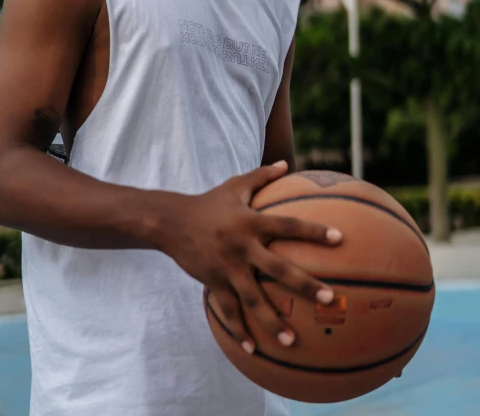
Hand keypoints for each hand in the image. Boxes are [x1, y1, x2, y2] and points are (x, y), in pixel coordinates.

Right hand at [157, 161, 341, 353]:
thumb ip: (262, 176)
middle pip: (278, 268)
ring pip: (253, 298)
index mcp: (251, 222)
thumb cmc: (209, 202)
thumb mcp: (235, 185)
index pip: (288, 225)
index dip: (313, 231)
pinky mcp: (214, 281)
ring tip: (292, 341)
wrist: (171, 222)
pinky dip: (239, 329)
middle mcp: (242, 246)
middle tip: (331, 298)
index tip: (339, 239)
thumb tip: (286, 162)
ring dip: (272, 321)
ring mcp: (228, 267)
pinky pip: (228, 309)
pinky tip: (252, 349)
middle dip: (305, 285)